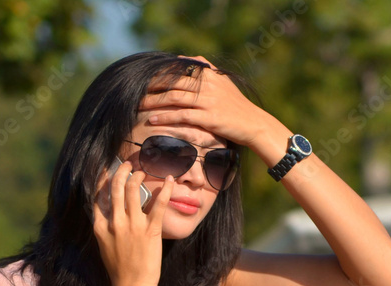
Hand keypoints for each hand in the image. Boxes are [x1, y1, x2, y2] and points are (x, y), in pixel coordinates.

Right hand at [92, 159, 174, 285]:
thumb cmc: (119, 271)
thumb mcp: (105, 247)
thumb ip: (106, 229)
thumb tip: (109, 216)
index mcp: (101, 226)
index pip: (98, 196)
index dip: (103, 180)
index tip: (108, 170)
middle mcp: (115, 222)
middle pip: (115, 187)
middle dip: (121, 171)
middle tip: (129, 164)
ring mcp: (132, 225)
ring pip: (132, 190)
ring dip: (138, 176)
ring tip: (145, 171)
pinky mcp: (150, 231)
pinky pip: (159, 205)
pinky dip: (165, 190)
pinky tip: (170, 181)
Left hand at [138, 55, 271, 147]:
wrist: (254, 124)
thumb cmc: (236, 105)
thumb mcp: (223, 82)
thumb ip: (205, 69)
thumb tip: (184, 58)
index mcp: (210, 74)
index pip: (179, 69)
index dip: (160, 73)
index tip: (145, 78)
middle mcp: (208, 85)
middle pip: (173, 83)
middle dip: (152, 87)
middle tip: (136, 91)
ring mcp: (209, 101)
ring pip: (174, 98)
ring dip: (154, 102)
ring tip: (139, 105)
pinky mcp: (209, 118)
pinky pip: (181, 116)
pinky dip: (165, 118)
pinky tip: (153, 120)